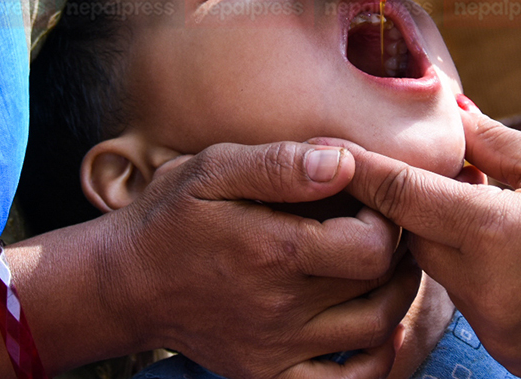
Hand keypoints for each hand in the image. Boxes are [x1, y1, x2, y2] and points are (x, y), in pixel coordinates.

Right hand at [93, 141, 417, 378]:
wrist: (123, 283)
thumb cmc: (173, 216)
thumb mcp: (215, 170)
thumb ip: (281, 164)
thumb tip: (344, 164)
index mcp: (272, 252)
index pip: (372, 246)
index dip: (388, 218)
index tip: (374, 197)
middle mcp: (280, 309)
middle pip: (379, 286)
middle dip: (397, 250)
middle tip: (388, 224)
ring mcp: (276, 349)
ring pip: (374, 331)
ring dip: (396, 295)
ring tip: (389, 263)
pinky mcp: (267, 375)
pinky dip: (376, 360)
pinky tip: (378, 326)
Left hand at [345, 109, 520, 378]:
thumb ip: (490, 141)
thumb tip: (444, 111)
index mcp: (493, 231)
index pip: (401, 196)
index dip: (359, 171)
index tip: (323, 153)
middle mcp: (486, 291)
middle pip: (416, 242)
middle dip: (423, 212)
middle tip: (453, 184)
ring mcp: (499, 333)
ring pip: (445, 279)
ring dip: (457, 249)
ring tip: (505, 226)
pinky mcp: (515, 359)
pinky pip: (476, 313)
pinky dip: (485, 287)